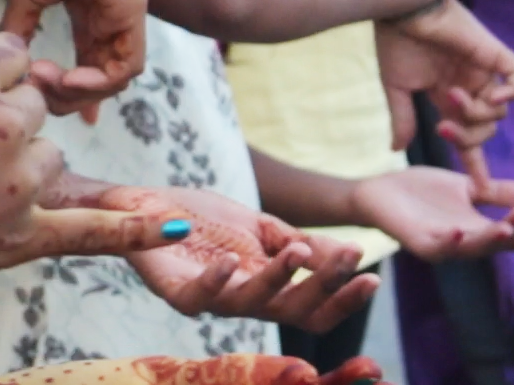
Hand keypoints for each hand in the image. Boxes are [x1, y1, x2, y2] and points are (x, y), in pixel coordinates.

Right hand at [2, 0, 149, 118]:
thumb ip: (22, 28)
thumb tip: (11, 58)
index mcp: (92, 6)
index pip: (95, 59)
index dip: (79, 90)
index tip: (59, 108)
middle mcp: (114, 14)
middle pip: (105, 74)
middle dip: (73, 98)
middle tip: (40, 98)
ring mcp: (127, 13)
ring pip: (117, 77)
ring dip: (80, 92)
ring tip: (45, 83)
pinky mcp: (132, 11)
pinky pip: (126, 66)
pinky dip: (97, 83)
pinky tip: (67, 79)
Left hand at [46, 177, 378, 333]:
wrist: (141, 202)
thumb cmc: (199, 217)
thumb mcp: (259, 226)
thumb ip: (298, 243)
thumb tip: (352, 252)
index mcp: (265, 286)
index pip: (312, 305)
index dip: (342, 297)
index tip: (371, 275)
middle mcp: (241, 300)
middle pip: (292, 311)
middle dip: (325, 290)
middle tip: (350, 265)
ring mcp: (209, 298)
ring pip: (252, 304)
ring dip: (281, 278)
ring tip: (300, 252)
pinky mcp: (174, 290)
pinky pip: (198, 298)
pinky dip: (216, 280)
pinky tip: (232, 260)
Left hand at [350, 166, 513, 260]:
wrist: (377, 191)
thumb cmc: (422, 192)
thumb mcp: (466, 188)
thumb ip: (496, 192)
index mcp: (474, 229)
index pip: (503, 236)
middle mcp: (460, 242)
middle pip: (490, 244)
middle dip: (510, 237)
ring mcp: (439, 245)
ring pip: (468, 248)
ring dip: (486, 240)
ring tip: (505, 228)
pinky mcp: (416, 243)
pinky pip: (435, 247)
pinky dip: (448, 241)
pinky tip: (458, 232)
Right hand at [375, 0, 513, 168]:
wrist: (401, 10)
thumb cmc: (395, 43)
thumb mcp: (396, 88)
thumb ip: (403, 118)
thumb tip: (396, 149)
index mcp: (449, 97)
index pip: (468, 137)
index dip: (475, 163)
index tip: (480, 189)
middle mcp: (471, 87)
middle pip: (484, 130)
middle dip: (467, 137)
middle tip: (443, 127)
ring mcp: (485, 72)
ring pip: (499, 112)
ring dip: (478, 113)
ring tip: (452, 96)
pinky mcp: (495, 54)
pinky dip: (511, 92)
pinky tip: (495, 97)